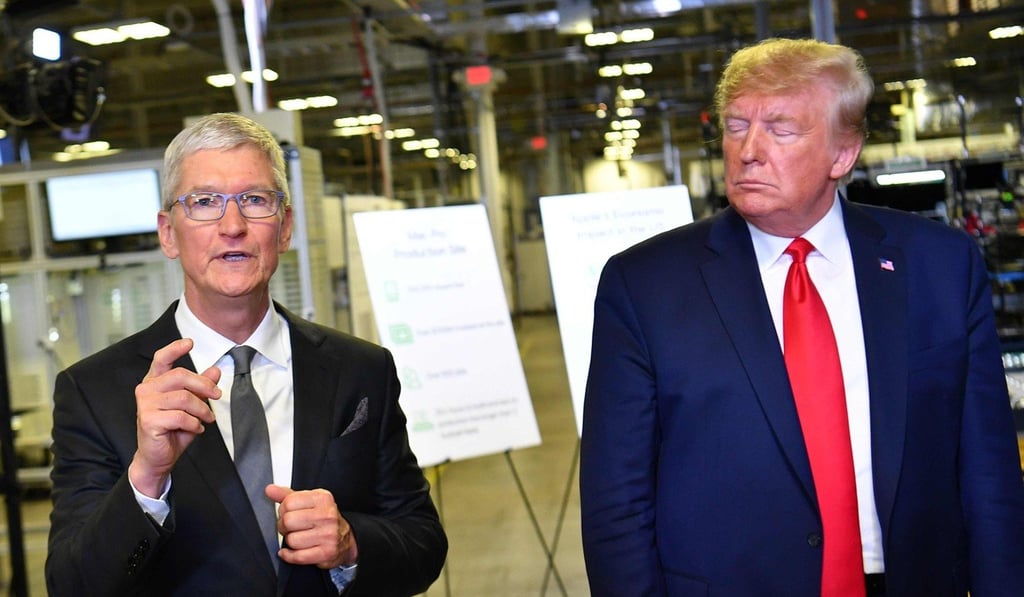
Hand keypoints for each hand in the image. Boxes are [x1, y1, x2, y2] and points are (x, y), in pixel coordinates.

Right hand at [130, 338, 220, 496]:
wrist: (158, 457)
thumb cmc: (173, 429)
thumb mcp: (192, 405)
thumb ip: (201, 387)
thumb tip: (215, 370)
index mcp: (155, 382)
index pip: (162, 359)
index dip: (175, 348)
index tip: (190, 342)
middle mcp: (146, 389)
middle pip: (181, 376)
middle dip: (204, 385)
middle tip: (217, 395)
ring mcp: (145, 404)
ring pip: (184, 398)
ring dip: (202, 409)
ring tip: (207, 418)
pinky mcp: (148, 420)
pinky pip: (180, 416)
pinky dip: (194, 423)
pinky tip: (196, 428)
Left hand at [266, 484, 357, 568]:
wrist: (345, 538)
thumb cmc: (323, 519)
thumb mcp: (308, 502)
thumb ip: (287, 495)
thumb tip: (269, 490)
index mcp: (322, 498)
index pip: (288, 503)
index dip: (283, 511)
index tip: (288, 514)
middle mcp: (327, 515)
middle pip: (288, 521)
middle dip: (284, 527)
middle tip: (291, 528)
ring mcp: (329, 534)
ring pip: (291, 540)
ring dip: (289, 542)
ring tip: (297, 538)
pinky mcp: (327, 552)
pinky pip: (297, 556)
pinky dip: (289, 556)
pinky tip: (290, 552)